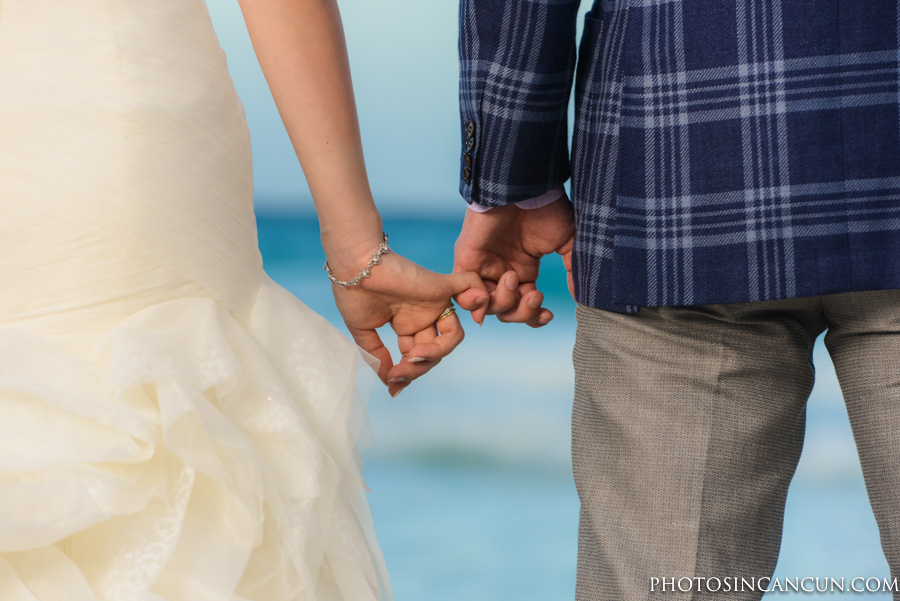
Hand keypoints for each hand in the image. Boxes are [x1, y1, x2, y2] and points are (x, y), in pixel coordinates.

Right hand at [328, 243, 487, 396]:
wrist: (352, 267)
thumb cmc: (353, 294)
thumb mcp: (363, 331)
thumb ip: (376, 355)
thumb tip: (387, 378)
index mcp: (405, 324)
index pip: (417, 355)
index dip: (407, 373)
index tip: (392, 386)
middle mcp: (423, 315)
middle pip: (434, 351)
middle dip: (416, 368)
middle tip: (397, 374)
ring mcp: (434, 302)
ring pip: (452, 336)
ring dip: (435, 353)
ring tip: (414, 357)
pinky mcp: (440, 287)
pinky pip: (470, 289)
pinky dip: (479, 300)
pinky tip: (476, 320)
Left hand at [453, 194, 574, 326]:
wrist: (524, 187)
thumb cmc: (546, 208)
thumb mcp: (568, 241)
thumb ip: (572, 270)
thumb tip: (580, 296)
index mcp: (524, 269)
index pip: (524, 305)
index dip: (534, 317)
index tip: (548, 314)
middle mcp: (503, 271)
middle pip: (506, 312)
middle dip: (522, 313)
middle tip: (534, 296)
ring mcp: (484, 266)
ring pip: (486, 307)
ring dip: (503, 303)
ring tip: (514, 278)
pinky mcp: (466, 260)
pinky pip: (462, 293)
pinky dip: (475, 303)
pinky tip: (488, 296)